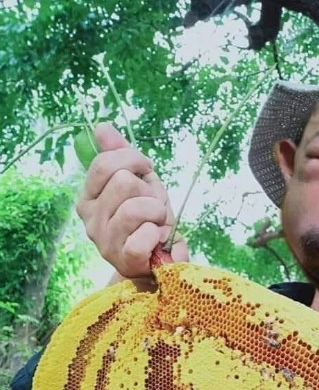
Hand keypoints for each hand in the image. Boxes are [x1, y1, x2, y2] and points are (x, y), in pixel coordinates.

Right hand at [75, 123, 188, 278]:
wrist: (155, 262)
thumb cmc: (146, 220)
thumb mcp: (137, 183)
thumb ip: (119, 155)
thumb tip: (102, 127)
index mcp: (89, 196)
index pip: (105, 163)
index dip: (133, 160)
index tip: (146, 170)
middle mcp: (91, 218)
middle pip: (123, 182)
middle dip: (148, 190)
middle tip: (152, 206)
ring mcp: (104, 241)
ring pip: (135, 208)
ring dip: (156, 212)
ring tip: (156, 223)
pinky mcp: (123, 260)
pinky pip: (142, 237)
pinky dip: (157, 235)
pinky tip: (156, 240)